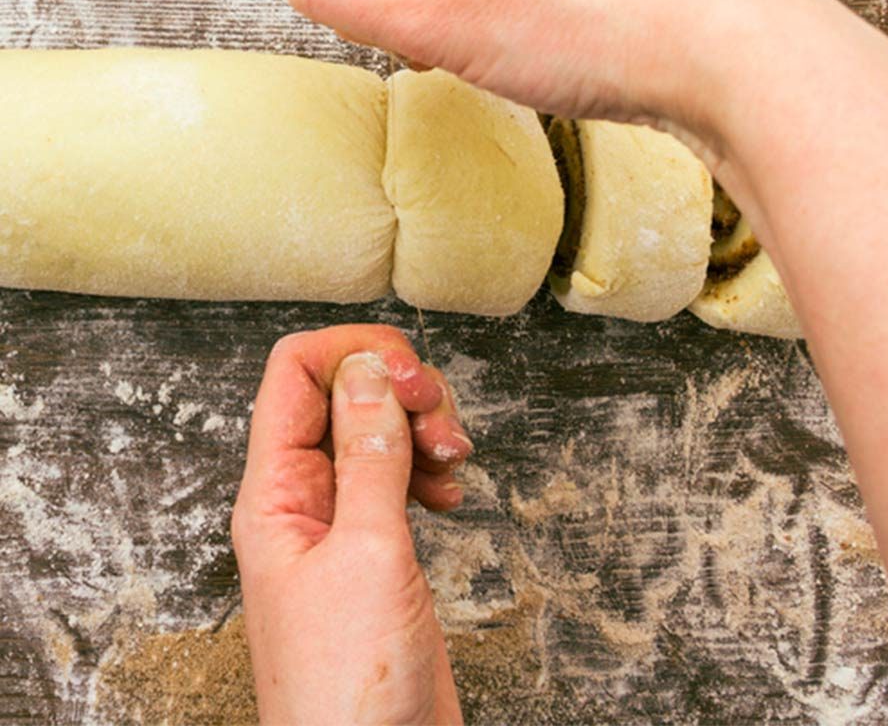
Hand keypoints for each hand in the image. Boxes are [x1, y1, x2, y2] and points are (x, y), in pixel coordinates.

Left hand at [232, 325, 468, 725]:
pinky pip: (397, 473)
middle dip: (400, 389)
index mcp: (275, 496)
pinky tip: (449, 489)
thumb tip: (365, 371)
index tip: (410, 374)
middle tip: (442, 422)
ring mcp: (340, 524)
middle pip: (342, 392)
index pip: (295, 374)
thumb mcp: (368, 556)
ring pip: (375, 428)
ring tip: (453, 459)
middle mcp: (302, 501)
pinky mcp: (376, 547)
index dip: (354, 354)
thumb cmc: (351, 692)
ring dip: (421, 425)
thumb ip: (369, 457)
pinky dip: (429, 464)